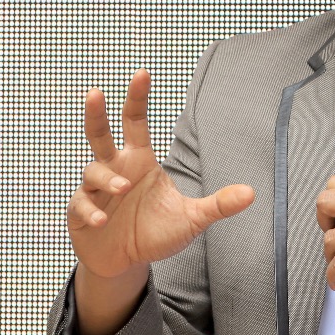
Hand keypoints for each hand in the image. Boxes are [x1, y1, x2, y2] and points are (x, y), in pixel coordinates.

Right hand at [67, 69, 254, 334]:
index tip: (142, 73)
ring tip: (123, 190)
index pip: (135, 122)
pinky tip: (101, 220)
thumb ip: (218, 204)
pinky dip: (91, 210)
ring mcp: (95, 190)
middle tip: (95, 92)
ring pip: (93, 171)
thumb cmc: (156, 232)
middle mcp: (115, 169)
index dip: (138, 98)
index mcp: (140, 161)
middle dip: (96, 112)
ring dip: (107, 179)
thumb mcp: (192, 219)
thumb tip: (252, 193)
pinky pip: (81, 204)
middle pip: (99, 134)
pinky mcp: (81, 213)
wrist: (126, 262)